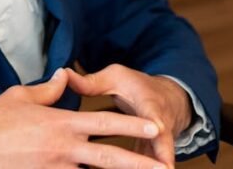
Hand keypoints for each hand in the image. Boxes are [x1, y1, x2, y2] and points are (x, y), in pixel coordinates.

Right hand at [0, 68, 169, 168]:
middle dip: (140, 164)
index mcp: (61, 123)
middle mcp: (63, 148)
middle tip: (164, 168)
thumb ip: (49, 90)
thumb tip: (64, 76)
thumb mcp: (20, 96)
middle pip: (110, 157)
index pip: (105, 122)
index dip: (133, 124)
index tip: (156, 126)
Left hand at [65, 65, 192, 168]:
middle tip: (164, 168)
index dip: (154, 121)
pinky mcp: (157, 153)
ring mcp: (161, 141)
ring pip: (159, 158)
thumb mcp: (116, 78)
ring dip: (152, 168)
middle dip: (164, 155)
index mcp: (148, 102)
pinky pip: (150, 165)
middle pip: (164, 141)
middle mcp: (160, 123)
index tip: (158, 129)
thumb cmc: (137, 86)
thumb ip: (92, 82)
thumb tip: (65, 74)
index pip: (152, 111)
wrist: (167, 98)